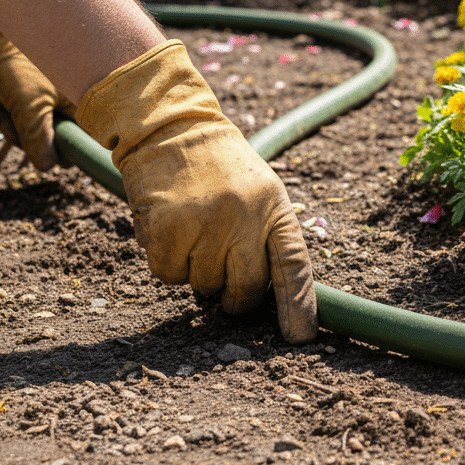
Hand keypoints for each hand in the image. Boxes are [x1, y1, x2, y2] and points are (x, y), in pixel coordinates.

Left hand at [0, 0, 69, 169]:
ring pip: (36, 137)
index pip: (81, 147)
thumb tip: (45, 166)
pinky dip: (10, 119)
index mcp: (86, 106)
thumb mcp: (28, 103)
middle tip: (7, 122)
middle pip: (54, 146)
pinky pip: (26, 126)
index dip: (59, 152)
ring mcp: (57, 106)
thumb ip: (37, 137)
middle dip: (26, 138)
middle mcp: (76, 107)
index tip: (38, 151)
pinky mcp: (40, 104)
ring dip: (12, 127)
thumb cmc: (18, 62)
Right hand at [76, 40, 317, 342]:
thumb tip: (268, 297)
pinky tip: (169, 230)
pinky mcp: (165, 228)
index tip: (300, 337)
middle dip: (234, 296)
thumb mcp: (260, 191)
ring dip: (196, 272)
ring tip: (193, 232)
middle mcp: (243, 217)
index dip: (298, 305)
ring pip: (203, 286)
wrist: (171, 127)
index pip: (293, 266)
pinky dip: (167, 263)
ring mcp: (203, 223)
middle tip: (222, 277)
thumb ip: (267, 237)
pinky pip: (168, 275)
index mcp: (274, 207)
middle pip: (245, 288)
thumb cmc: (220, 168)